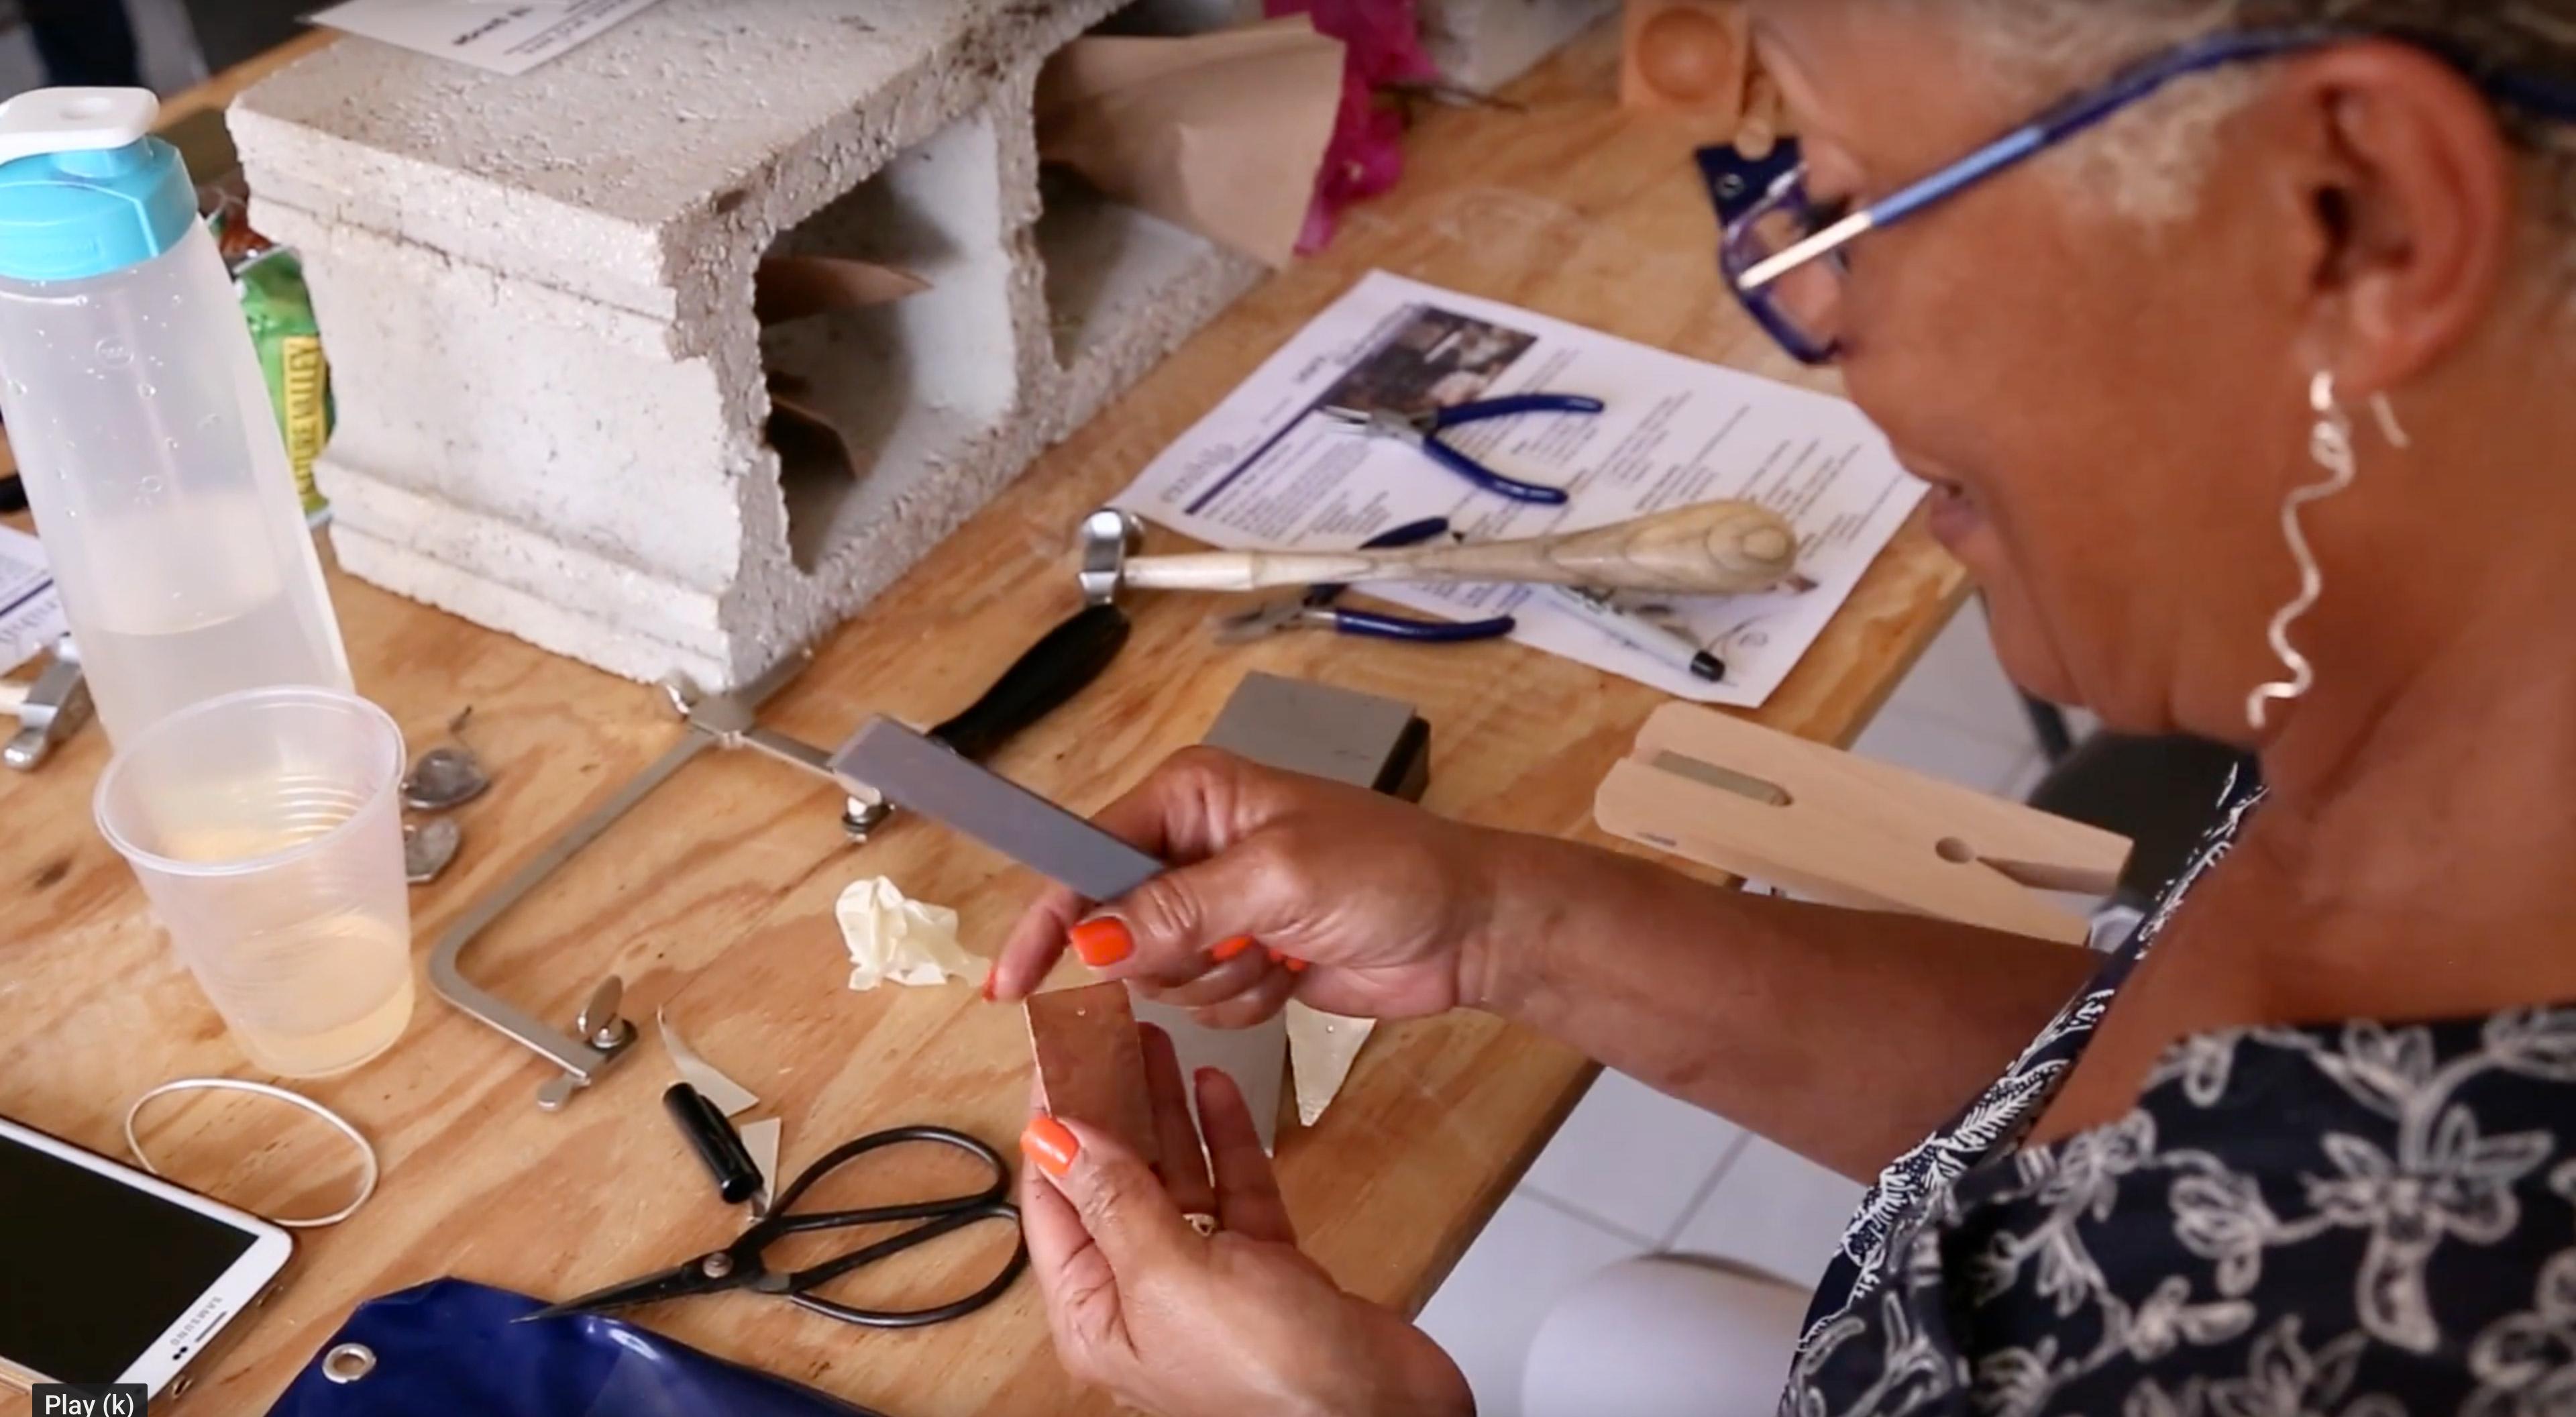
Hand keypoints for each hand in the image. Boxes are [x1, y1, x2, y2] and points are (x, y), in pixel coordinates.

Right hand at [988, 747, 1514, 1026]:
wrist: (1467, 927)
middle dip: (1170, 956)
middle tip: (1241, 943)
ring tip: (1281, 950)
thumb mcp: (1278, 880)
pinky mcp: (1243, 955)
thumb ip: (1177, 910)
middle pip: (1113, 928)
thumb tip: (1090, 941)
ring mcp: (1216, 905)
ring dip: (1218, 981)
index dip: (1048, 921)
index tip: (1012, 983)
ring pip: (1156, 975)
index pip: (1084, 859)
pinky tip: (1294, 970)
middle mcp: (1189, 845)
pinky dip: (1245, 1000)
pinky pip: (1201, 1002)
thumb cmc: (1389, 872)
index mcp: (1188, 796)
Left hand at [1020, 1025, 1472, 1416]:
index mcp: (1097, 1314)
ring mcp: (1209, 1283)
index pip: (1054, 1201)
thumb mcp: (1171, 1278)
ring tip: (1156, 1042)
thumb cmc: (1268, 1376)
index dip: (1054, 1124)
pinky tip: (1216, 1087)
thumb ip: (1115, 1201)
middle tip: (1108, 1033)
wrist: (1381, 1416)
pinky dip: (1226, 1139)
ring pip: (1176, 1178)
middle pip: (1114, 1182)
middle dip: (1110, 1106)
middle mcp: (1144, 1298)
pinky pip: (1235, 1191)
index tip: (1056, 1052)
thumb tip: (1054, 1139)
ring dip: (1166, 1111)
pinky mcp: (1269, 1269)